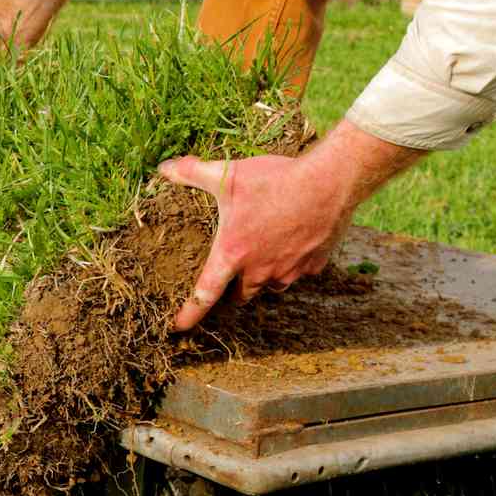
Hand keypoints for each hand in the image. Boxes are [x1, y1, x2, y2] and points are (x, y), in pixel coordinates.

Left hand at [159, 120, 426, 330]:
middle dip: (232, 291)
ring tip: (262, 257)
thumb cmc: (276, 180)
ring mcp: (289, 271)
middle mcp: (260, 270)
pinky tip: (292, 244)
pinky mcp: (314, 266)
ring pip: (270, 285)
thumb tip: (164, 168)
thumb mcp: (229, 175)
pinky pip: (298, 273)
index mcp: (233, 254)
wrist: (331, 181)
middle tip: (229, 278)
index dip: (189, 313)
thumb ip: (192, 173)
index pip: (204, 294)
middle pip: (240, 295)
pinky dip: (292, 264)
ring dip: (263, 277)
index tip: (178, 326)